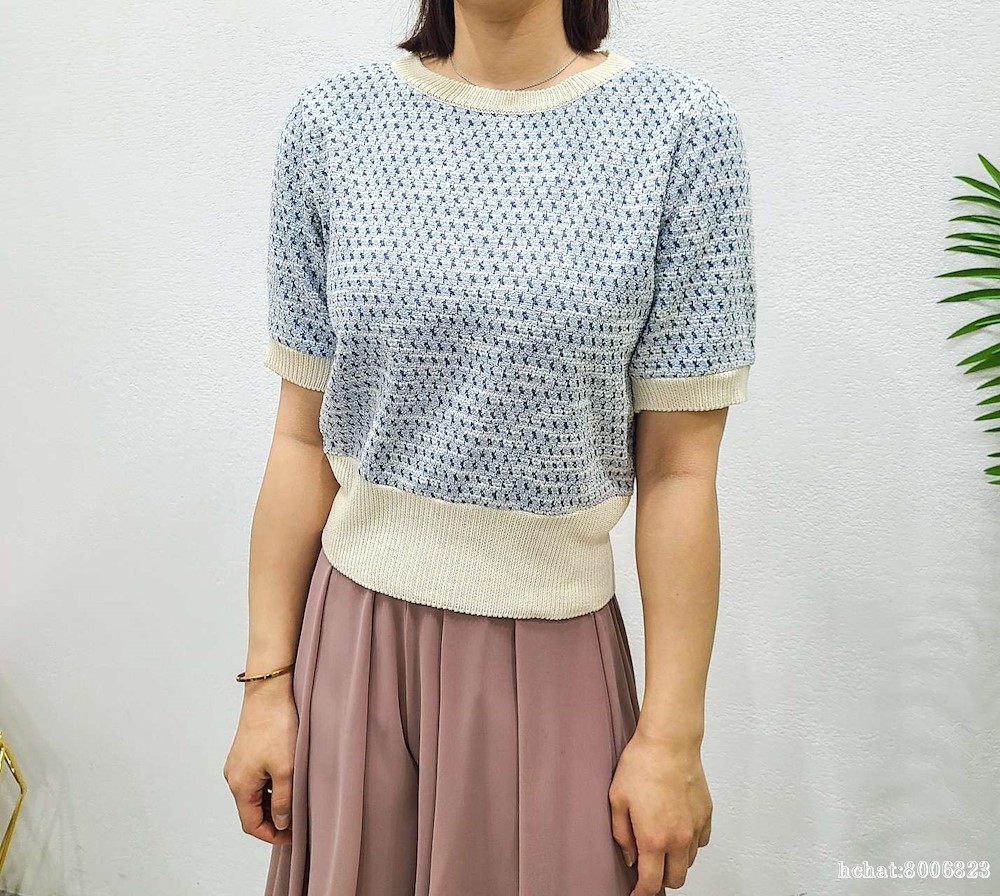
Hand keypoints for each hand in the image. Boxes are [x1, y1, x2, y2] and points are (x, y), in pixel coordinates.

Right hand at [223, 680, 297, 844]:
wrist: (268, 692)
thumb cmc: (276, 727)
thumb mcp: (286, 769)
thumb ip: (283, 801)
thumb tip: (281, 822)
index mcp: (239, 785)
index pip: (251, 825)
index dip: (272, 835)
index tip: (293, 836)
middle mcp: (233, 776)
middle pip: (251, 810)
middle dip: (273, 818)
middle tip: (299, 818)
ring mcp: (238, 764)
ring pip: (255, 793)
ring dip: (273, 800)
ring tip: (297, 797)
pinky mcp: (245, 752)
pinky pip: (256, 778)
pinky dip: (270, 784)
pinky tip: (288, 777)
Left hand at [608, 727, 712, 892]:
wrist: (669, 741)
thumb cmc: (642, 764)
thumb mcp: (617, 799)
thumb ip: (621, 835)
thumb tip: (629, 856)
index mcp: (654, 838)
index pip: (652, 883)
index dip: (641, 894)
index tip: (635, 894)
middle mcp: (679, 838)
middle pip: (675, 880)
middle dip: (660, 879)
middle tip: (647, 867)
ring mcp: (695, 827)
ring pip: (689, 862)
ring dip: (675, 860)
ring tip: (660, 841)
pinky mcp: (706, 815)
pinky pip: (701, 842)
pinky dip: (689, 843)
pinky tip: (676, 827)